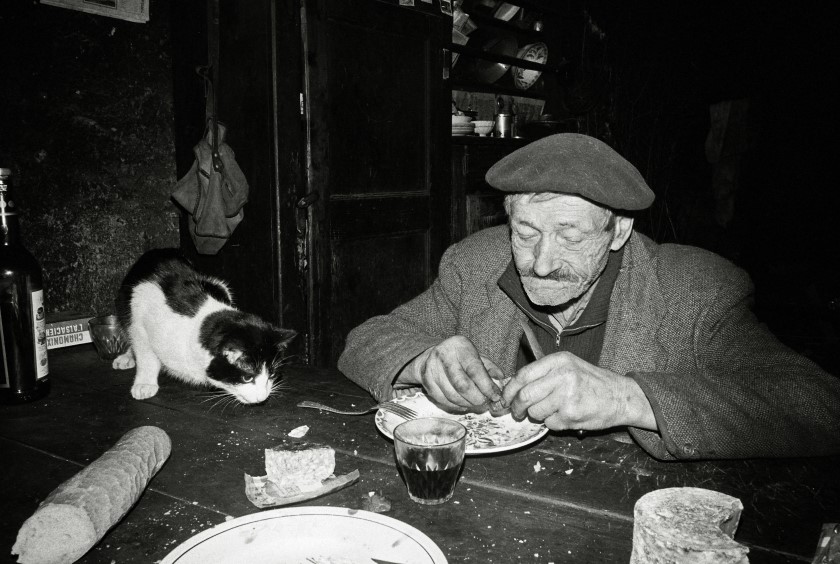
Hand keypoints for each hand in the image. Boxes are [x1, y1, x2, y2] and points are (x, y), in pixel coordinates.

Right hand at [403, 336, 504, 412]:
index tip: (496, 396)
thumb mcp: (475, 355)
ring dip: (467, 404)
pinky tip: (464, 403)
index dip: (487, 386)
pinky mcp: (426, 382)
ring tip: (476, 404)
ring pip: (452, 395)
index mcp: (460, 346)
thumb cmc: (459, 356)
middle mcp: (444, 355)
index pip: (475, 370)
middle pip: (462, 385)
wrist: (430, 356)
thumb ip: (489, 367)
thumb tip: (501, 379)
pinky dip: (456, 406)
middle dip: (477, 398)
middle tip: (485, 403)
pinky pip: (443, 400)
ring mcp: (432, 369)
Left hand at [501, 351, 655, 431]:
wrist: (620, 396)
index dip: (509, 390)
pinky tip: (566, 416)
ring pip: (535, 412)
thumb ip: (543, 374)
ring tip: (552, 411)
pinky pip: (550, 424)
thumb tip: (511, 387)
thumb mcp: (568, 367)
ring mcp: (567, 395)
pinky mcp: (572, 414)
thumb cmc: (591, 382)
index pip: (523, 375)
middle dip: (516, 408)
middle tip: (517, 413)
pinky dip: (553, 424)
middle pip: (525, 395)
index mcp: (559, 361)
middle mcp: (562, 375)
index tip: (505, 399)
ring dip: (538, 416)